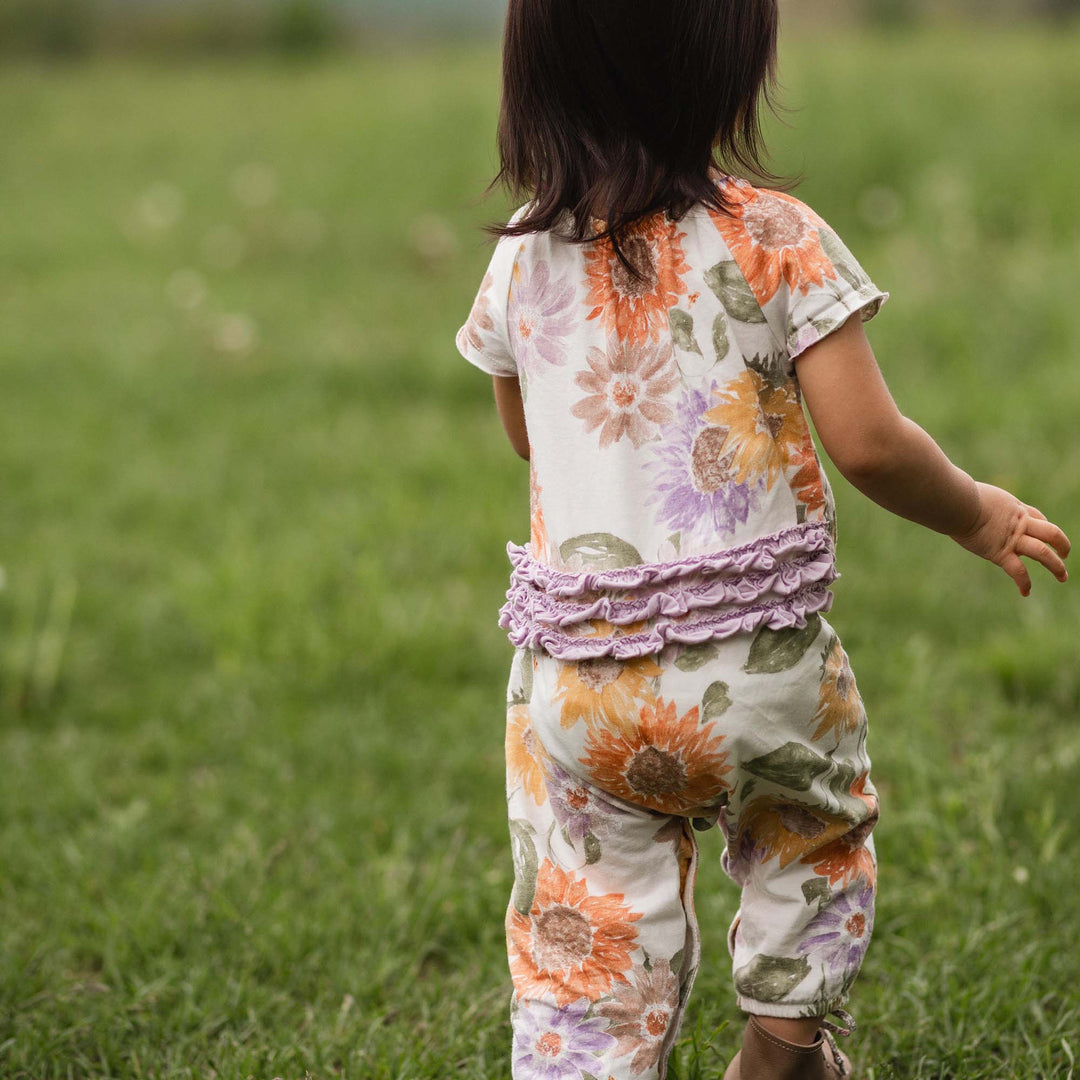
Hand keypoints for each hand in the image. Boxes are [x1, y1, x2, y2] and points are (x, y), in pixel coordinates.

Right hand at [950, 482, 1070, 596]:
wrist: (958, 504)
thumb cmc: (960, 496)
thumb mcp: (978, 494)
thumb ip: (981, 502)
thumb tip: (966, 501)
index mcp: (1015, 508)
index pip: (1038, 517)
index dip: (1044, 527)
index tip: (1044, 534)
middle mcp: (1019, 523)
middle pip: (1051, 533)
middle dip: (1062, 545)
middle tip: (1065, 555)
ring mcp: (1012, 539)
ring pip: (1043, 553)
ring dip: (1056, 566)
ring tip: (1062, 577)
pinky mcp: (1000, 553)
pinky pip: (1018, 571)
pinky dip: (1023, 583)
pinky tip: (1025, 592)